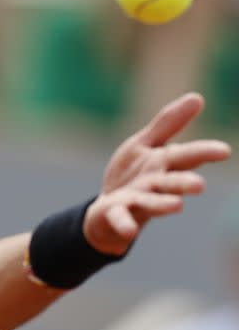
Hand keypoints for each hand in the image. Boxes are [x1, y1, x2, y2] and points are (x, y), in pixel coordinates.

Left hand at [84, 93, 230, 254]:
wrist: (106, 211)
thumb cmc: (133, 175)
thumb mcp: (145, 143)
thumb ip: (168, 123)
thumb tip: (198, 97)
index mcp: (162, 165)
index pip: (185, 156)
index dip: (203, 153)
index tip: (224, 151)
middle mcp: (153, 185)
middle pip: (170, 182)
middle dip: (183, 183)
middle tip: (200, 185)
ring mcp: (135, 200)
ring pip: (149, 202)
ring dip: (161, 204)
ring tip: (177, 206)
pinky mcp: (114, 213)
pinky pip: (119, 219)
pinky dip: (124, 224)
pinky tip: (129, 231)